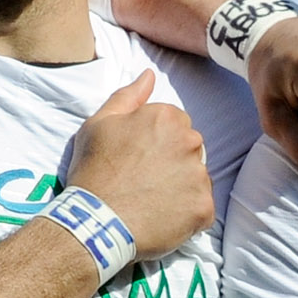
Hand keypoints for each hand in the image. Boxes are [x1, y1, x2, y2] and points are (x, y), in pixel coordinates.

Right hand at [63, 71, 213, 260]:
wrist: (94, 222)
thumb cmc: (93, 172)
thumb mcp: (98, 125)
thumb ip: (128, 96)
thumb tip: (149, 75)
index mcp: (167, 118)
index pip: (175, 124)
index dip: (154, 142)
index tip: (136, 159)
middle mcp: (190, 142)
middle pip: (189, 149)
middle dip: (171, 162)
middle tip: (142, 181)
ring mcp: (199, 176)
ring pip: (196, 178)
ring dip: (180, 187)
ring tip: (150, 201)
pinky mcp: (204, 207)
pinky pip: (202, 208)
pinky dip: (186, 215)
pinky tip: (161, 218)